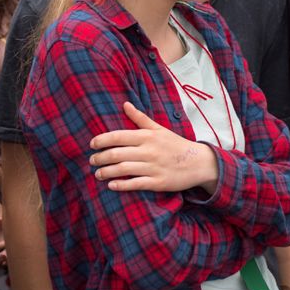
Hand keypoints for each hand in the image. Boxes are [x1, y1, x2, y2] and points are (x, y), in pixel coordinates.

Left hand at [89, 102, 219, 194]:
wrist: (197, 162)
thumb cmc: (175, 144)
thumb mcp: (159, 129)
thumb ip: (140, 118)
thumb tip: (125, 104)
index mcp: (147, 136)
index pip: (119, 136)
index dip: (102, 140)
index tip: (92, 144)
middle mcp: (149, 151)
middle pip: (117, 153)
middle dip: (100, 158)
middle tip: (91, 161)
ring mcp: (153, 167)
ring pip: (124, 169)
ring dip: (107, 172)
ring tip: (97, 174)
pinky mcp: (158, 182)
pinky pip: (136, 184)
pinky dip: (122, 185)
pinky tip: (112, 185)